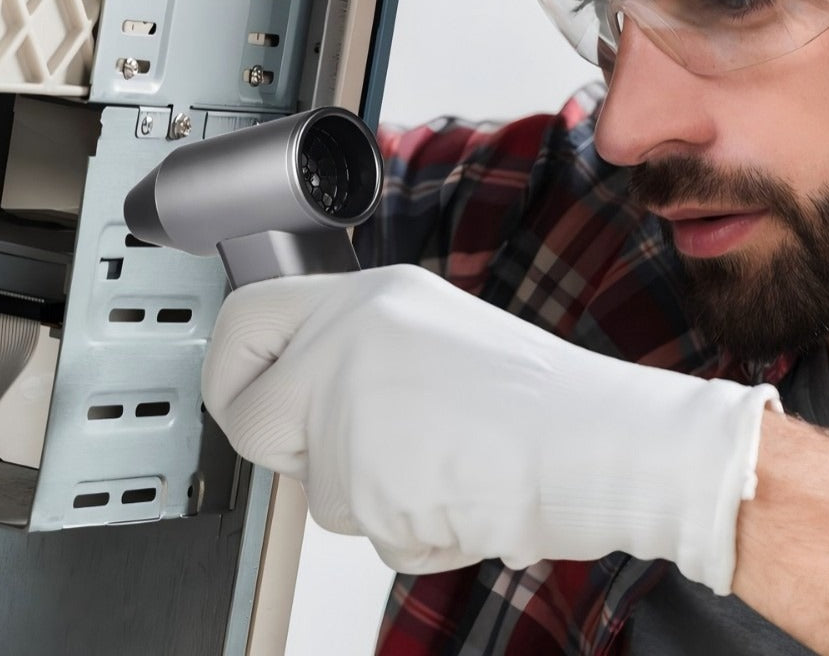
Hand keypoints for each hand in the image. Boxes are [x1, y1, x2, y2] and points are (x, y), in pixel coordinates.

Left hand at [201, 264, 778, 590]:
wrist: (598, 439)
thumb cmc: (535, 396)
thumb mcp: (434, 331)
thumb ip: (357, 350)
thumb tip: (302, 387)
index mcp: (366, 298)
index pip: (242, 319)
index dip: (229, 367)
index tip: (239, 391)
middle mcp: (346, 343)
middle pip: (254, 419)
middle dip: (300, 450)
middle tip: (374, 444)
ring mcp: (349, 411)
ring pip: (315, 488)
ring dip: (372, 496)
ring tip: (442, 462)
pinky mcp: (362, 479)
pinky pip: (363, 530)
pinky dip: (409, 530)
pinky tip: (457, 493)